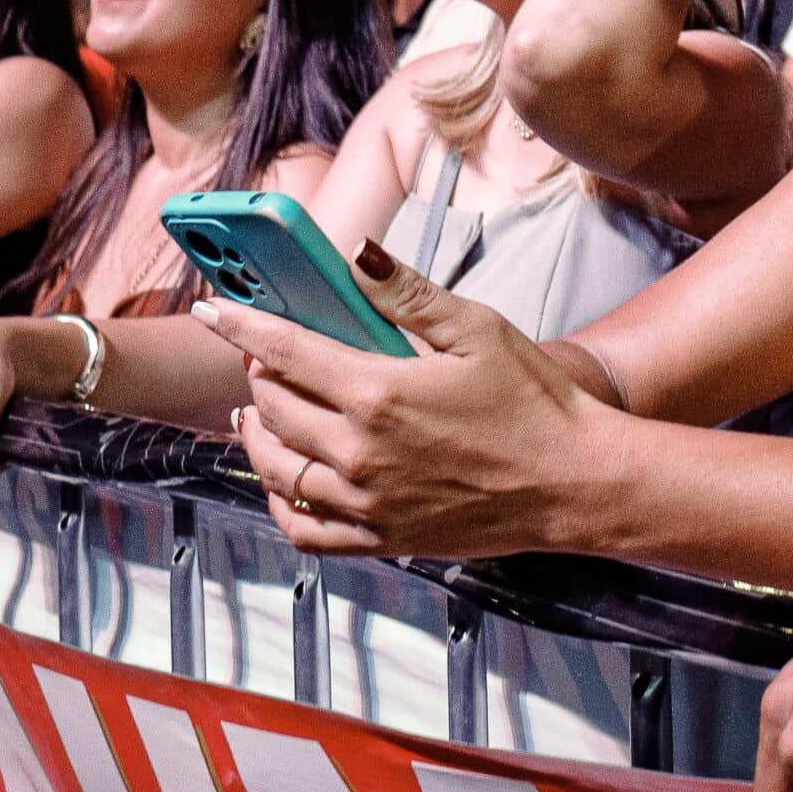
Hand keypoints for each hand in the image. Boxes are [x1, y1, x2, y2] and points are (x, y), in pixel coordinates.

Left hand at [198, 239, 601, 555]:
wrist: (576, 482)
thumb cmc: (536, 404)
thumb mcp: (478, 330)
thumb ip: (408, 294)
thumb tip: (355, 255)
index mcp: (380, 392)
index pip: (284, 350)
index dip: (241, 325)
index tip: (215, 310)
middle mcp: (360, 452)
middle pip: (272, 406)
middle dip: (257, 372)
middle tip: (262, 354)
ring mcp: (366, 502)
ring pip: (276, 468)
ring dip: (256, 433)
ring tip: (258, 410)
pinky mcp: (382, 536)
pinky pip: (304, 529)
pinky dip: (279, 502)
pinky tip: (283, 479)